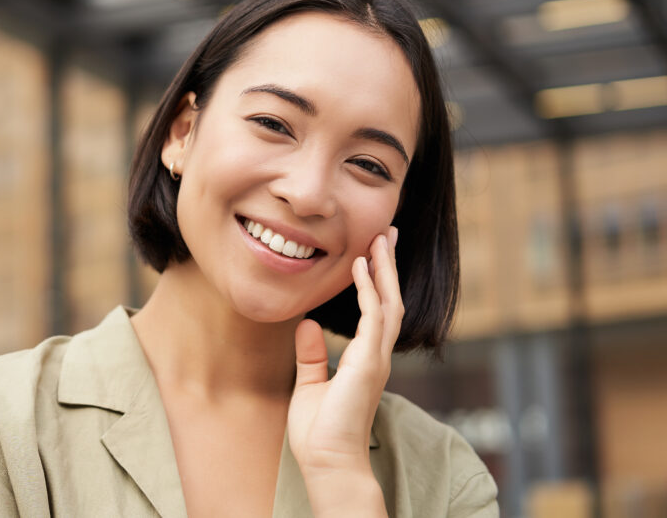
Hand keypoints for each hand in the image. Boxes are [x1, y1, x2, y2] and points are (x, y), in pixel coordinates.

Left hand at [287, 227, 401, 512]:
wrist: (327, 462)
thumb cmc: (319, 433)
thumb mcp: (310, 384)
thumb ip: (311, 355)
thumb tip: (305, 323)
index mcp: (366, 360)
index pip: (377, 310)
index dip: (377, 280)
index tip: (374, 253)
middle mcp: (376, 355)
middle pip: (390, 299)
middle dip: (388, 266)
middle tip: (388, 233)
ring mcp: (376, 358)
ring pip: (388, 302)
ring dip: (384, 269)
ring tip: (380, 239)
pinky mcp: (368, 362)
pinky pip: (372, 316)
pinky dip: (367, 289)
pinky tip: (360, 266)